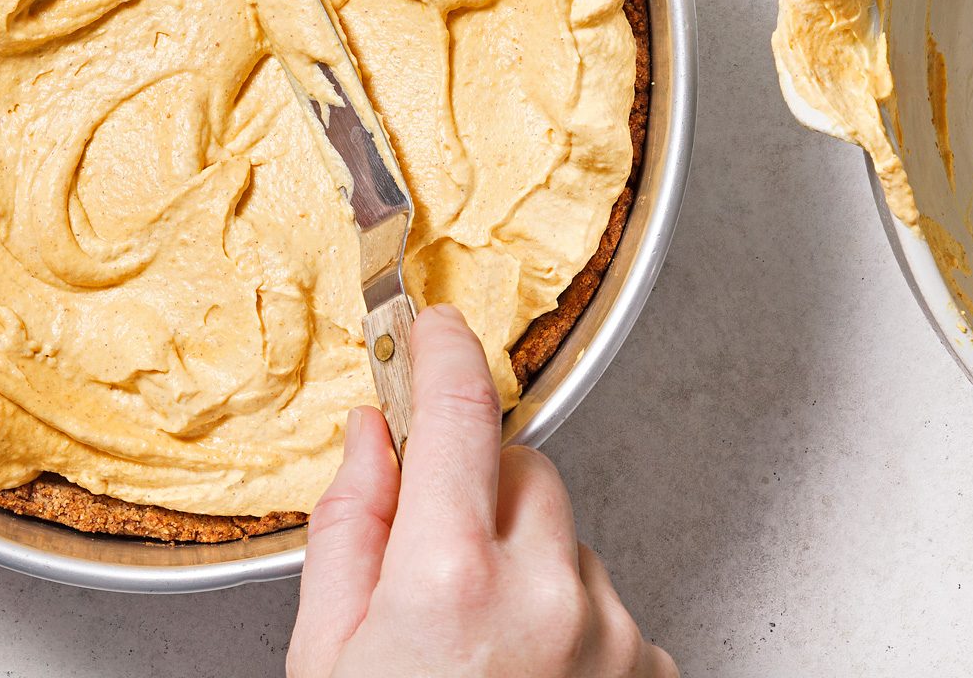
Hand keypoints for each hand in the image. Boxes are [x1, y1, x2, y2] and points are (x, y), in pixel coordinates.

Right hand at [287, 303, 676, 677]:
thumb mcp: (326, 654)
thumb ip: (349, 530)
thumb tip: (371, 438)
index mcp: (450, 579)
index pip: (459, 411)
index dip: (444, 352)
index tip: (435, 330)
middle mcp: (545, 596)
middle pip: (524, 472)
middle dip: (479, 492)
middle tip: (435, 564)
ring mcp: (608, 633)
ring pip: (567, 538)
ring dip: (526, 563)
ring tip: (482, 641)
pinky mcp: (646, 667)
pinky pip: (603, 601)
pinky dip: (567, 620)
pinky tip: (526, 668)